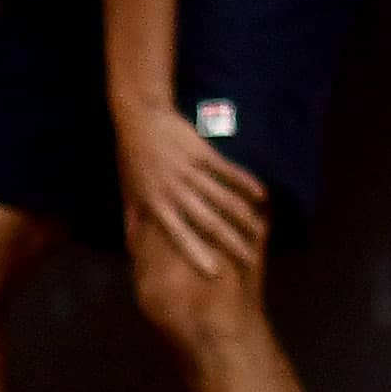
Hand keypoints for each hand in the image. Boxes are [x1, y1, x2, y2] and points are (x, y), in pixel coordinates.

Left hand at [115, 97, 266, 280]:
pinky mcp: (203, 154)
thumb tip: (132, 248)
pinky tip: (262, 195)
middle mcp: (174, 190)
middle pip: (208, 221)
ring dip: (244, 216)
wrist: (140, 119)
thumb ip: (134, 220)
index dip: (197, 253)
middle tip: (249, 260)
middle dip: (230, 242)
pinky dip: (246, 183)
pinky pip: (228, 171)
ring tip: (260, 232)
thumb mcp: (128, 191)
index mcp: (155, 203)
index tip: (215, 272)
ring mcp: (190, 171)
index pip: (178, 234)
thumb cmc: (131, 157)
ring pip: (222, 198)